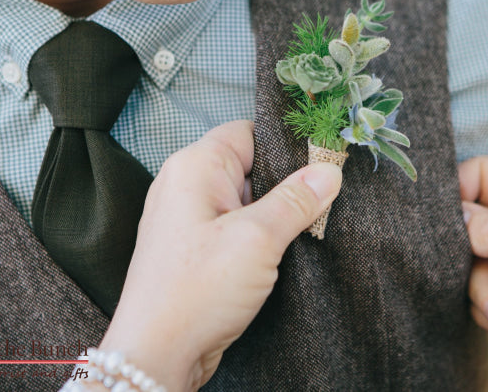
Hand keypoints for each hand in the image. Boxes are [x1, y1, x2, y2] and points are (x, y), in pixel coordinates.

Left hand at [97, 120, 341, 391]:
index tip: (323, 161)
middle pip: (250, 165)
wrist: (158, 354)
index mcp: (194, 167)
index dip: (285, 144)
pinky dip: (259, 236)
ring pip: (246, 199)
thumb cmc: (197, 290)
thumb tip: (329, 169)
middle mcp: (186, 185)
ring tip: (303, 230)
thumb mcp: (258, 239)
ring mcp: (189, 218)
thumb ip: (296, 200)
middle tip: (320, 202)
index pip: (247, 132)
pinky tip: (281, 252)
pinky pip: (235, 226)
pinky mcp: (195, 248)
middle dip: (285, 184)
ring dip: (274, 215)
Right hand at [459, 156, 487, 389]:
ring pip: (467, 255)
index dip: (458, 193)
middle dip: (472, 253)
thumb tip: (449, 214)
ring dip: (481, 287)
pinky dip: (485, 305)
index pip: (482, 171)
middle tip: (486, 273)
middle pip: (468, 215)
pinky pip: (472, 284)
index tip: (445, 223)